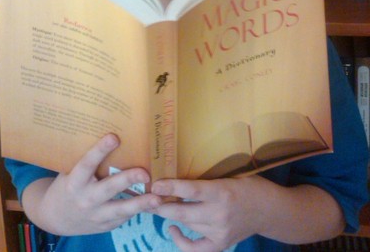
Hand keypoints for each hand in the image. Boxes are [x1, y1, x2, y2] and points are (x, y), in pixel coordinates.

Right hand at [22, 133, 162, 234]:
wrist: (57, 217)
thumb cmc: (68, 185)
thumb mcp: (70, 172)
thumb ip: (86, 159)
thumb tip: (107, 130)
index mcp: (74, 182)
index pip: (87, 164)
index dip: (100, 150)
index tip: (114, 137)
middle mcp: (85, 199)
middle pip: (108, 188)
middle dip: (127, 179)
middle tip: (145, 172)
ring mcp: (95, 215)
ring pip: (120, 210)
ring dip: (140, 204)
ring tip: (158, 198)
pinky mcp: (105, 226)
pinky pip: (123, 218)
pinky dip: (139, 210)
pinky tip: (154, 204)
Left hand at [151, 175, 344, 250]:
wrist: (271, 210)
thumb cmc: (250, 184)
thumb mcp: (230, 174)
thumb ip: (208, 178)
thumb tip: (179, 173)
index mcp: (222, 191)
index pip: (191, 190)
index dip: (170, 187)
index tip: (154, 183)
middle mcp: (220, 214)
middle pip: (183, 212)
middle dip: (161, 205)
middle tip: (146, 196)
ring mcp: (220, 232)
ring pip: (187, 225)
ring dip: (170, 215)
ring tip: (157, 204)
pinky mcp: (221, 244)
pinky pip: (195, 248)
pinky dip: (181, 241)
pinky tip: (172, 228)